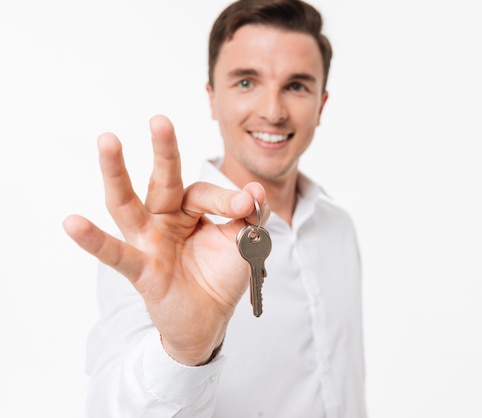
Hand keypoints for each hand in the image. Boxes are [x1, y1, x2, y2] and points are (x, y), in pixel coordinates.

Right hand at [63, 115, 268, 364]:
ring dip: (116, 173)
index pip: (204, 193)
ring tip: (107, 141)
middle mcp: (165, 219)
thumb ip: (250, 217)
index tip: (246, 206)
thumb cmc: (222, 276)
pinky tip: (72, 223)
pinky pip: (115, 253)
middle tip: (160, 119)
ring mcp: (149, 241)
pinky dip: (93, 240)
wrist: (209, 320)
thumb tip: (255, 191)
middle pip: (163, 180)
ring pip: (128, 203)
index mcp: (190, 209)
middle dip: (164, 151)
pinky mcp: (141, 269)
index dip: (227, 199)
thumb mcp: (243, 243)